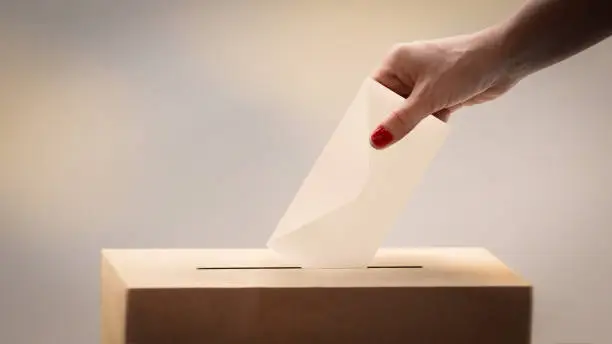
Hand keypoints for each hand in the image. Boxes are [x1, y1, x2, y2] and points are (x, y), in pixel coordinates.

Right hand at [370, 29, 519, 148]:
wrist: (504, 60)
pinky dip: (425, 128)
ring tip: (399, 151)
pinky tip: (421, 144)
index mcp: (397, 62)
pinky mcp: (441, 94)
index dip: (368, 114)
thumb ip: (402, 121)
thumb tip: (378, 140)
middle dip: (389, 125)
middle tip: (381, 150)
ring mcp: (425, 83)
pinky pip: (425, 116)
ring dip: (409, 129)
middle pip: (390, 104)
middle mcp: (408, 72)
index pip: (373, 92)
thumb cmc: (465, 64)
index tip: (364, 137)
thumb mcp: (428, 97)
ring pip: (409, 112)